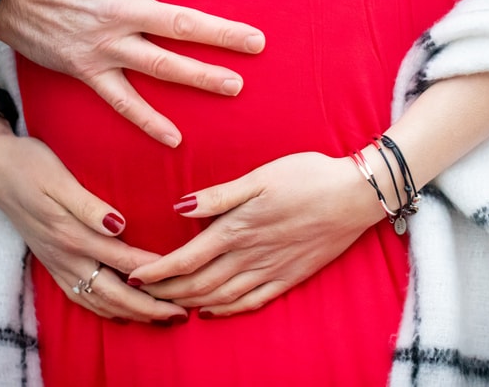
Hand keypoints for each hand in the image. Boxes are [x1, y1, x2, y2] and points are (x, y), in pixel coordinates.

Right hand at [0, 0, 264, 147]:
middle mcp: (123, 8)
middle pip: (183, 22)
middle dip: (224, 33)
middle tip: (258, 43)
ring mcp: (107, 43)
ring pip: (162, 64)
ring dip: (200, 76)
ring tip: (235, 86)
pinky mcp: (89, 70)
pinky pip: (122, 101)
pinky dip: (148, 121)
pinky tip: (175, 138)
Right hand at [0, 114, 187, 322]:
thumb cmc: (30, 164)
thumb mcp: (58, 178)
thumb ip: (88, 205)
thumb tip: (119, 225)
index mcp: (72, 234)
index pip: (124, 261)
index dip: (156, 274)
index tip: (183, 280)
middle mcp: (65, 256)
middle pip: (113, 293)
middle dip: (148, 308)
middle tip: (180, 315)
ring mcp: (56, 262)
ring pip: (97, 301)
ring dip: (130, 313)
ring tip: (159, 318)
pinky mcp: (50, 262)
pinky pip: (79, 297)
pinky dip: (103, 310)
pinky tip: (118, 312)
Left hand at [128, 152, 383, 316]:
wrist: (356, 195)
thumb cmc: (307, 176)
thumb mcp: (260, 176)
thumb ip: (219, 196)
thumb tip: (179, 207)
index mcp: (239, 228)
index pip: (187, 257)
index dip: (158, 270)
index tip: (133, 275)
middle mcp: (251, 255)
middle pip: (199, 283)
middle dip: (167, 291)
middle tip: (141, 295)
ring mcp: (271, 270)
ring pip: (221, 297)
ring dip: (191, 303)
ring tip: (167, 305)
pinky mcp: (289, 277)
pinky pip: (251, 302)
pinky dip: (227, 311)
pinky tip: (212, 312)